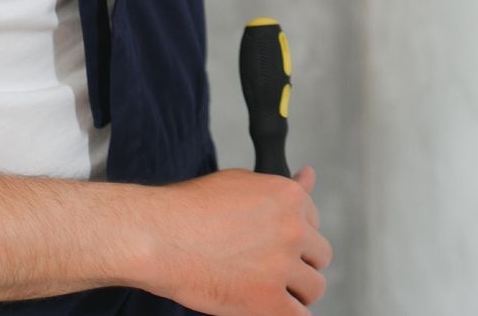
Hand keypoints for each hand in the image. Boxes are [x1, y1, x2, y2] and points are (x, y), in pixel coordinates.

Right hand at [143, 164, 330, 314]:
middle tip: (271, 267)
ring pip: (314, 287)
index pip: (313, 221)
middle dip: (299, 262)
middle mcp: (293, 229)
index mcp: (288, 197)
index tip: (275, 242)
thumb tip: (309, 176)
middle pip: (319, 255)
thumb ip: (279, 186)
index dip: (294, 234)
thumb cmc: (189, 209)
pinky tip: (271, 308)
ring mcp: (282, 266)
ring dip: (296, 291)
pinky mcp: (267, 301)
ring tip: (268, 289)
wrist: (158, 236)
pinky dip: (287, 314)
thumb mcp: (240, 184)